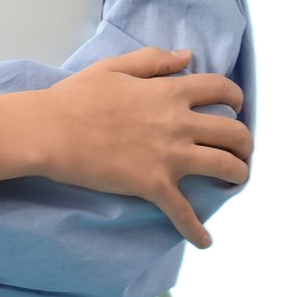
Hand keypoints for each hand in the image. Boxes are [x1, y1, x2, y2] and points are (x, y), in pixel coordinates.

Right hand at [36, 46, 253, 249]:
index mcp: (169, 91)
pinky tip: (204, 241)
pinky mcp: (154, 185)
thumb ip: (153, 60)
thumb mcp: (115, 67)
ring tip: (234, 180)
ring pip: (226, 167)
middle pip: (234, 132)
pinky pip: (184, 212)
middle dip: (245, 142)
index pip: (221, 89)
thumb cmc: (76, 97)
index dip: (236, 97)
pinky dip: (197, 230)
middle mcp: (179, 122)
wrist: (51, 131)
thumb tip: (187, 55)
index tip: (235, 107)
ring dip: (237, 175)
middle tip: (239, 149)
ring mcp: (170, 156)